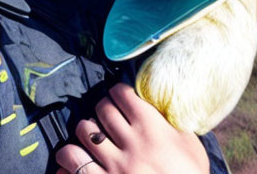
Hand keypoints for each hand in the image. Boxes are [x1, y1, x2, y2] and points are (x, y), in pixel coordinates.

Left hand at [55, 83, 208, 173]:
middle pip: (102, 110)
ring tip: (91, 134)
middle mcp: (130, 142)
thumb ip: (172, 122)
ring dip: (85, 129)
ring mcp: (113, 165)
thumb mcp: (189, 143)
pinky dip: (68, 158)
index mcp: (151, 127)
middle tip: (106, 114)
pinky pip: (73, 164)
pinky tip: (72, 159)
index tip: (118, 96)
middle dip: (102, 108)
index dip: (118, 92)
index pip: (122, 94)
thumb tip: (158, 104)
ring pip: (84, 131)